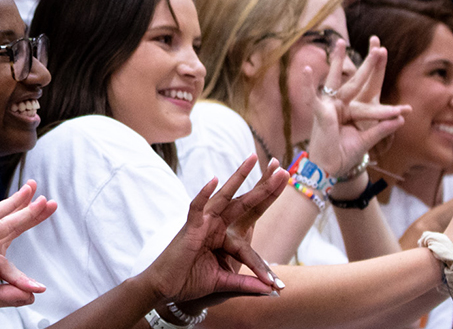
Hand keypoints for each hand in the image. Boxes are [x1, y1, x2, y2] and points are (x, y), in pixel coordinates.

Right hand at [140, 156, 288, 312]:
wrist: (168, 292)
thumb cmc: (191, 283)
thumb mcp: (225, 283)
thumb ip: (247, 284)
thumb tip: (272, 291)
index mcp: (224, 234)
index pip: (249, 212)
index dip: (267, 197)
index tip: (284, 180)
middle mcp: (214, 224)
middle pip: (242, 200)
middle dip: (262, 184)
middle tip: (282, 169)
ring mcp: (202, 225)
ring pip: (222, 197)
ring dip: (237, 178)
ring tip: (252, 160)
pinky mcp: (189, 230)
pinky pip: (196, 209)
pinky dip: (203, 195)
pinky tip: (214, 181)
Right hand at [306, 37, 408, 172]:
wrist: (329, 171)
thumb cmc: (344, 157)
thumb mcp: (366, 141)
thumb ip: (381, 129)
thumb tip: (402, 118)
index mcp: (354, 110)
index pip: (370, 90)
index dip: (380, 79)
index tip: (390, 63)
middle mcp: (341, 105)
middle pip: (356, 80)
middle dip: (368, 64)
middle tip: (379, 46)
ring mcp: (329, 106)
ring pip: (334, 80)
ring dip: (336, 61)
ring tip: (339, 43)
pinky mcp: (319, 113)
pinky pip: (311, 96)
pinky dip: (308, 84)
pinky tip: (307, 70)